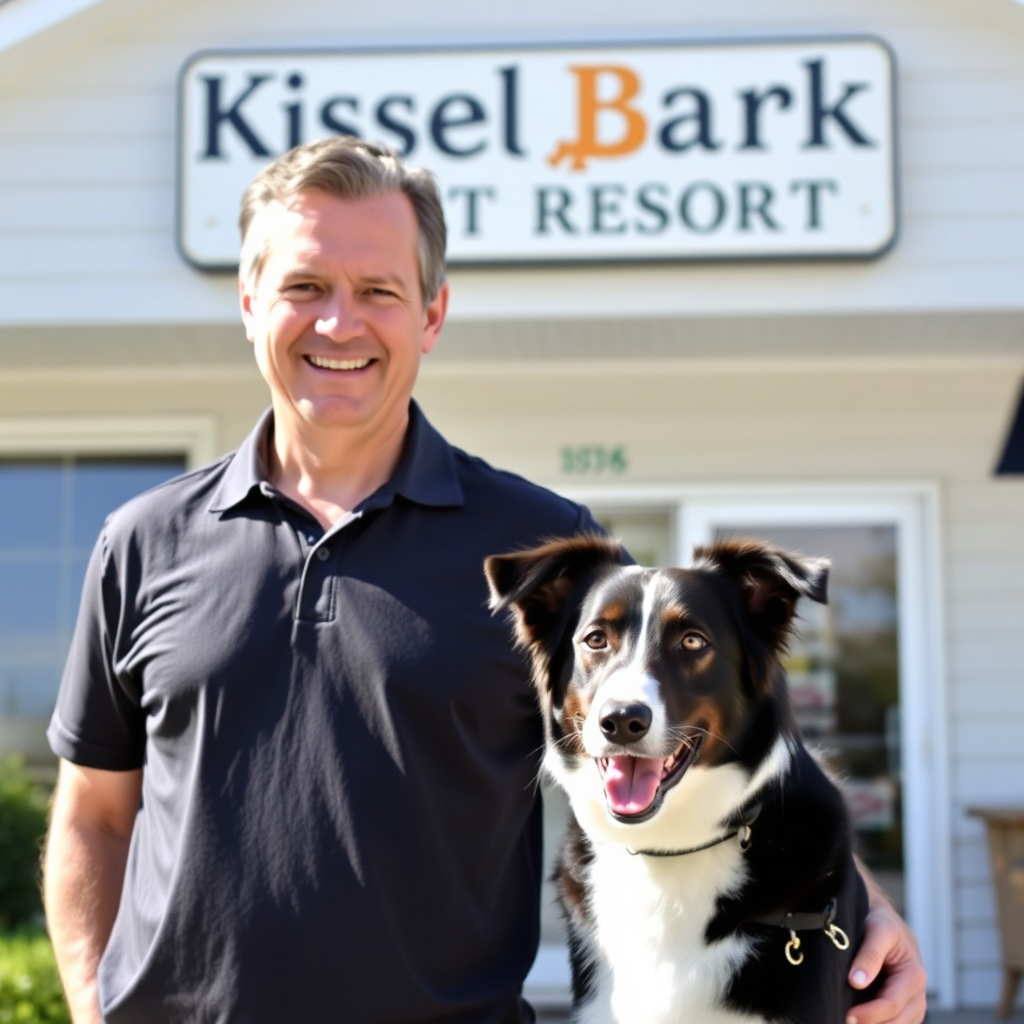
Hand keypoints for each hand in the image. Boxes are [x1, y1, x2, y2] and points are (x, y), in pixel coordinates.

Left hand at [846, 880, 926, 1023]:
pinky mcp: (904, 1008)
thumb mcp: (878, 930)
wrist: (886, 921)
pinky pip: (896, 1023)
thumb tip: (856, 981)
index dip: (869, 1013)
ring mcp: (913, 1003)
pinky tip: (861, 1020)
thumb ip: (869, 955)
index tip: (847, 1015)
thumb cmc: (882, 923)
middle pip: (897, 1022)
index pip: (892, 1004)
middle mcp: (917, 994)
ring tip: (848, 1022)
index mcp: (914, 975)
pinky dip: (880, 1023)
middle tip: (842, 1021)